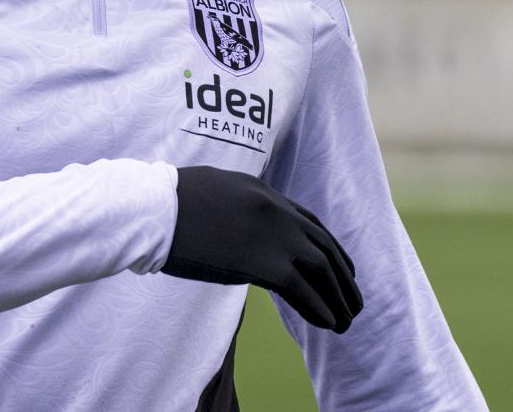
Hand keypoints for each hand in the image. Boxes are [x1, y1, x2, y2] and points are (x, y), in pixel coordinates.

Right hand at [162, 166, 362, 332]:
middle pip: (324, 245)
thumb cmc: (173, 200)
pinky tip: (329, 323)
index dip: (330, 245)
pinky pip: (303, 292)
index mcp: (265, 192)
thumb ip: (236, 202)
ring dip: (339, 297)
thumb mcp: (215, 188)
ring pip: (323, 270)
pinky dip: (321, 309)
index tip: (341, 264)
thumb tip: (238, 218)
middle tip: (353, 297)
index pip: (309, 220)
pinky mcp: (264, 265)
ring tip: (347, 319)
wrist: (158, 208)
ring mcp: (275, 237)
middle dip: (344, 275)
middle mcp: (278, 211)